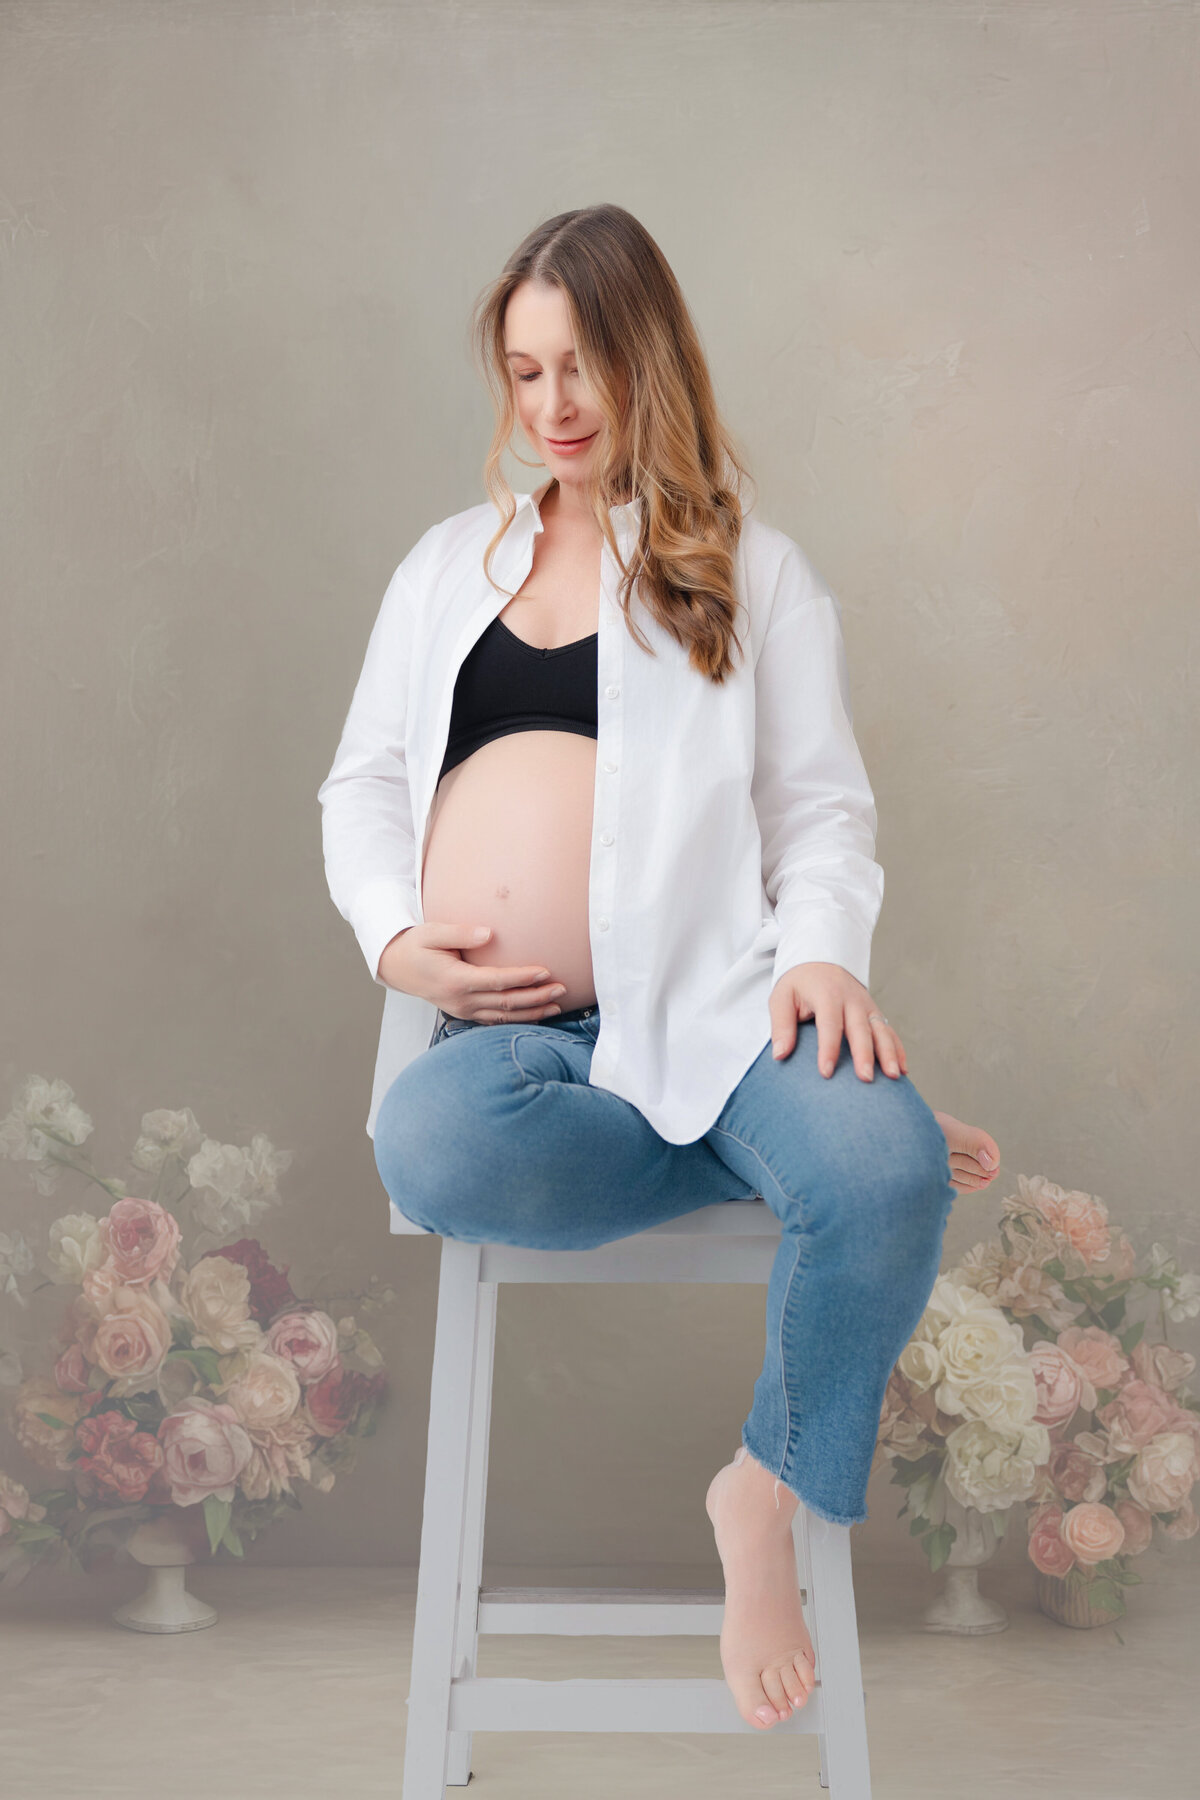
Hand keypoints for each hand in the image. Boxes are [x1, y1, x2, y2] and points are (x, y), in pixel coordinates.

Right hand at [376, 922, 566, 1021]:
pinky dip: (518, 1020)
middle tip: (562, 989)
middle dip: (536, 997)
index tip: (545, 971)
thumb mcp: (431, 933)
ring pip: (504, 1017)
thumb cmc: (415, 946)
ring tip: (556, 1006)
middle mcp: (461, 1000)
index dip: (523, 977)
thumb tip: (488, 934)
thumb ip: (460, 933)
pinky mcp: (465, 1013)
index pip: (497, 981)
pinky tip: (535, 1015)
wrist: (396, 967)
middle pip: (506, 1003)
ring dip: (532, 1012)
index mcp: (455, 980)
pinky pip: (495, 1021)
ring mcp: (463, 1010)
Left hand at [768, 961, 907, 1080]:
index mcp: (828, 994)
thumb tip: (780, 1055)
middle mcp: (852, 999)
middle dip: (865, 1054)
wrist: (820, 959)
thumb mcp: (782, 997)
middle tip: (865, 1079)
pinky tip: (902, 1069)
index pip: (830, 1024)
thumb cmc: (799, 983)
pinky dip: (898, 1049)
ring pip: (881, 1030)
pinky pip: (889, 1031)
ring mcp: (867, 1005)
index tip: (826, 1072)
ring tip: (894, 1076)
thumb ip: (781, 1025)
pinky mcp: (874, 1012)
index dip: (829, 1049)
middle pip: (860, 1029)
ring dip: (889, 1053)